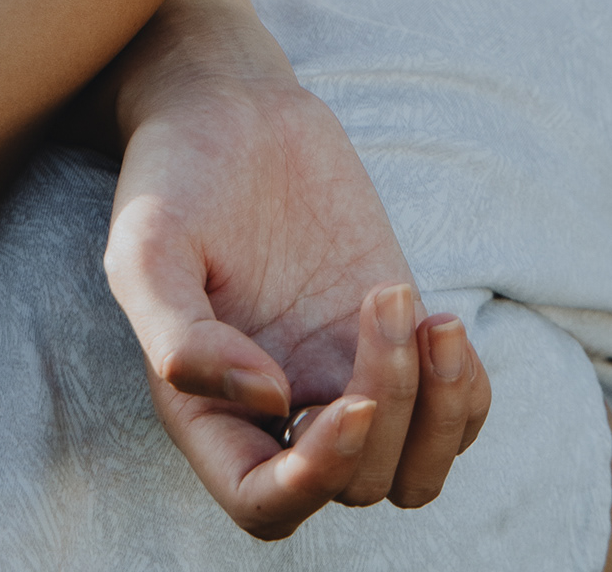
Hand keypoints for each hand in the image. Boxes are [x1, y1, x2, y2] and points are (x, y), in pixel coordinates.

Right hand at [99, 20, 490, 539]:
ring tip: (429, 319)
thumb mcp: (144, 248)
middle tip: (380, 297)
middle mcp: (279, 411)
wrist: (228, 105)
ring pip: (413, 472)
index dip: (315, 481)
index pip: (266, 505)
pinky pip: (456, 416)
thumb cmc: (172, 176)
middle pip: (356, 485)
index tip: (351, 403)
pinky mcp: (392, 336)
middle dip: (387, 407)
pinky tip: (441, 322)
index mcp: (209, 410)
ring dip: (437, 413)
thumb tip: (270, 403)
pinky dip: (467, 392)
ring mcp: (342, 376)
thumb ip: (179, 337)